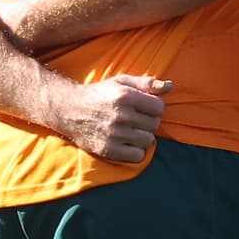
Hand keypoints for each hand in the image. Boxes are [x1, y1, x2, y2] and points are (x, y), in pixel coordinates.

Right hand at [52, 74, 166, 166]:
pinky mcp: (107, 149)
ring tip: (130, 130)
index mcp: (124, 96)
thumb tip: (170, 86)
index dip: (154, 107)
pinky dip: (135, 151)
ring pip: (147, 140)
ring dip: (142, 136)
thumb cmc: (100, 94)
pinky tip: (126, 142)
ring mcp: (113, 134)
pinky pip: (137, 156)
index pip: (159, 107)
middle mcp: (119, 115)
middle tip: (135, 119)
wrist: (68, 110)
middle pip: (154, 124)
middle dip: (148, 122)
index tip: (144, 107)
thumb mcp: (121, 82)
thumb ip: (147, 83)